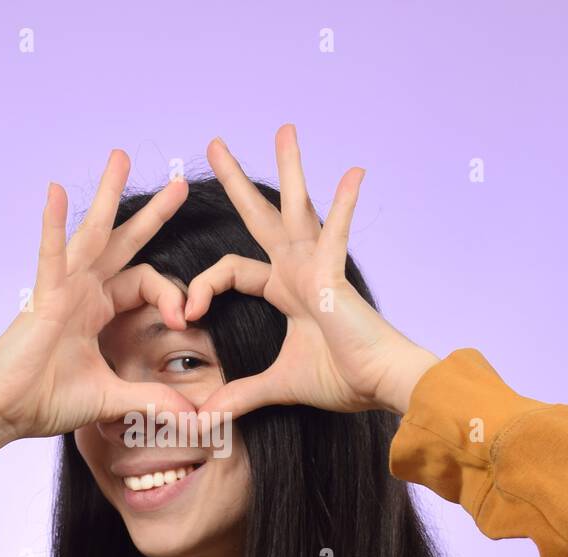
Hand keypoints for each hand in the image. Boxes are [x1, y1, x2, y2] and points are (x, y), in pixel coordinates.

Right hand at [0, 150, 195, 475]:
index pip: (146, 284)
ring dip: (108, 196)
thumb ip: (152, 401)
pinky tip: (55, 191)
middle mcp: (82, 291)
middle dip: (153, 214)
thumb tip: (193, 418)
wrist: (5, 412)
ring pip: (91, 234)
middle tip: (180, 184)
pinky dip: (53, 225)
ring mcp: (61, 289)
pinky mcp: (42, 298)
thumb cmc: (46, 401)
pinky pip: (50, 255)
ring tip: (120, 157)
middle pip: (124, 242)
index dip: (172, 296)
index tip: (185, 319)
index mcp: (97, 309)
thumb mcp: (113, 399)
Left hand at [183, 125, 439, 417]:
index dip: (202, 288)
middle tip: (214, 143)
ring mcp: (319, 267)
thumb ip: (243, 395)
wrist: (380, 385)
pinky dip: (344, 204)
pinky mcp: (335, 275)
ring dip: (290, 168)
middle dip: (235, 181)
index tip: (186, 313)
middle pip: (260, 217)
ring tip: (283, 128)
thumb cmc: (343, 379)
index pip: (232, 271)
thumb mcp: (278, 384)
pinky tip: (353, 172)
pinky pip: (337, 232)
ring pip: (296, 208)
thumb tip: (208, 417)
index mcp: (286, 290)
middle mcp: (300, 270)